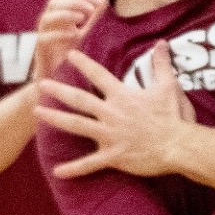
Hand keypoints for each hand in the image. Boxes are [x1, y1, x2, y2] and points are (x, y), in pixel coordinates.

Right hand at [33, 0, 108, 81]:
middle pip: (55, 1)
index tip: (99, 2)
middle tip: (91, 11)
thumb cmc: (67, 47)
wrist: (54, 71)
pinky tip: (74, 35)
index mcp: (57, 12)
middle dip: (74, 2)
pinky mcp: (41, 47)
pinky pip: (45, 37)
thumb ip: (94, 13)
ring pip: (47, 17)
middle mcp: (48, 19)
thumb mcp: (84, 28)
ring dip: (65, 15)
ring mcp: (42, 32)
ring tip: (82, 19)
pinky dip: (60, 34)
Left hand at [37, 45, 193, 178]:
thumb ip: (161, 64)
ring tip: (36, 113)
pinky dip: (73, 169)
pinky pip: (90, 164)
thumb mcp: (168, 86)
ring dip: (55, 118)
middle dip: (58, 90)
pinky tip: (56, 172)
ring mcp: (110, 135)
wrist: (178, 145)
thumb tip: (162, 43)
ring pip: (76, 125)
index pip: (98, 76)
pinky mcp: (113, 156)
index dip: (84, 63)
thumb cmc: (173, 116)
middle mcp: (111, 113)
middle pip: (79, 99)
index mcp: (122, 96)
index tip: (70, 54)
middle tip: (41, 84)